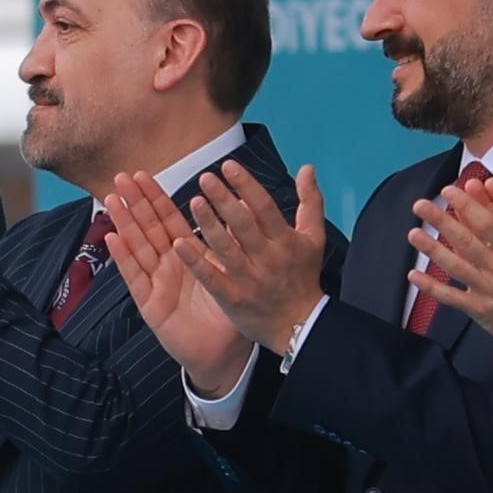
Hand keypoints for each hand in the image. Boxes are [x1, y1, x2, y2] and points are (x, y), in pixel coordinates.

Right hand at [96, 173, 250, 389]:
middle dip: (134, 202)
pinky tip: (111, 237)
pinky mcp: (150, 304)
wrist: (223, 353)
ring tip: (112, 199)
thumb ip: (230, 243)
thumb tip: (240, 206)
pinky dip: (123, 257)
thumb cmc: (227, 315)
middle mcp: (168, 265)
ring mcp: (156, 283)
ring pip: (137, 247)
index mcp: (188, 255)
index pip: (169, 220)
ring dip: (124, 223)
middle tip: (121, 177)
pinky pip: (135, 277)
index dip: (155, 198)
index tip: (143, 175)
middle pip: (148, 228)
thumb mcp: (230, 273)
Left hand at [176, 160, 335, 355]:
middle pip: (244, 225)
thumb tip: (307, 168)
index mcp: (285, 241)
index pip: (265, 208)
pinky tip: (179, 244)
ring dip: (208, 224)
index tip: (229, 166)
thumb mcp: (314, 238)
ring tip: (193, 202)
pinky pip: (211, 277)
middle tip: (205, 178)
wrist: (299, 326)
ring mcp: (248, 279)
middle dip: (224, 200)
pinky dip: (196, 261)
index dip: (247, 186)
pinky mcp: (232, 298)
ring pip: (226, 248)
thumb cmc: (303, 276)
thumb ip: (310, 201)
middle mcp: (267, 258)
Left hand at [411, 170, 492, 363]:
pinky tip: (414, 276)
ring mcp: (487, 289)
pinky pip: (452, 297)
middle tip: (422, 205)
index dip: (468, 205)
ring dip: (432, 250)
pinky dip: (432, 288)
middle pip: (465, 240)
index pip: (488, 223)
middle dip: (441, 221)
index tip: (453, 190)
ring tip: (413, 233)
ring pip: (454, 265)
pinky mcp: (480, 309)